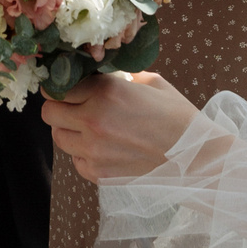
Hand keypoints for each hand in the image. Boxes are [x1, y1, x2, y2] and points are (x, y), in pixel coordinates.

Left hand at [42, 70, 200, 181]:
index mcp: (106, 92)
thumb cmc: (177, 117)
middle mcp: (94, 120)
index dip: (61, 85)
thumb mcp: (151, 83)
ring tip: (89, 128)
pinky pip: (75, 160)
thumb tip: (102, 73)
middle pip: (50, 112)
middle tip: (74, 106)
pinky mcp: (98, 174)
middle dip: (59, 107)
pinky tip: (101, 148)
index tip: (67, 87)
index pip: (60, 86)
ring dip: (69, 130)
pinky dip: (82, 153)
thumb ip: (121, 77)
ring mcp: (94, 150)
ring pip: (58, 137)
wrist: (196, 157)